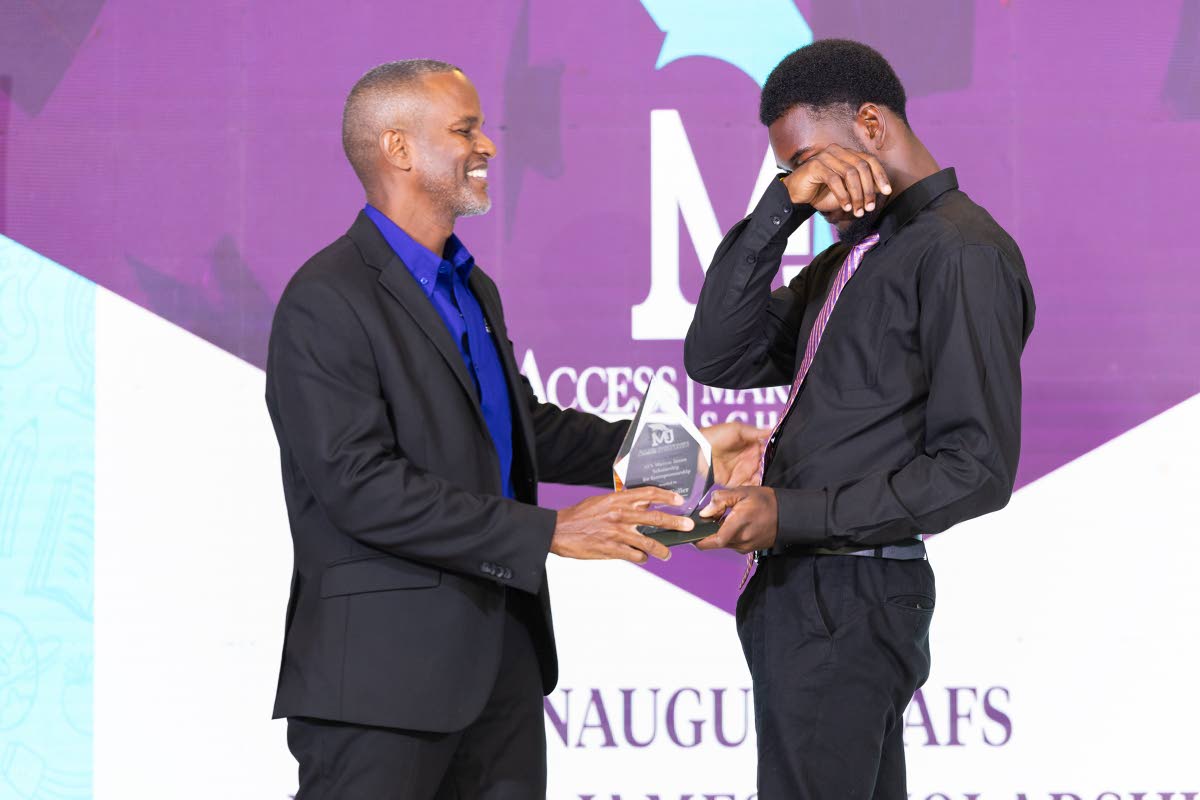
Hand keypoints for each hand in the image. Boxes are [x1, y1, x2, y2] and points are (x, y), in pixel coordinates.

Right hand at [552, 486, 691, 562]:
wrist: (558, 530)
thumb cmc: (580, 516)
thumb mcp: (602, 502)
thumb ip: (621, 503)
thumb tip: (643, 506)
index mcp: (618, 499)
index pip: (648, 493)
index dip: (666, 496)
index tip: (679, 500)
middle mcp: (620, 514)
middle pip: (655, 518)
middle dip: (675, 522)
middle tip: (688, 526)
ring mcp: (617, 533)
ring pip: (649, 543)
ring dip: (662, 550)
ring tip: (668, 554)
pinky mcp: (611, 549)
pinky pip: (635, 555)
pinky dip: (641, 558)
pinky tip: (642, 558)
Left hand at [694, 487, 778, 553]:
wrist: (788, 514)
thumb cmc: (766, 501)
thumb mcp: (742, 493)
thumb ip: (720, 500)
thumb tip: (704, 512)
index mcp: (738, 525)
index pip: (713, 540)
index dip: (699, 539)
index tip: (692, 532)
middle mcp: (741, 540)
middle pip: (716, 542)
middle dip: (708, 532)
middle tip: (709, 518)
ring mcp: (746, 546)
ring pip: (723, 543)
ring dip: (719, 533)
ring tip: (724, 518)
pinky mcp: (749, 548)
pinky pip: (732, 544)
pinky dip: (728, 535)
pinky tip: (733, 523)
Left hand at [701, 422, 770, 486]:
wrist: (698, 451)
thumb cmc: (715, 435)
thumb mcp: (737, 429)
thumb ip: (755, 432)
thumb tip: (772, 430)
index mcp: (750, 446)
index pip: (766, 453)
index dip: (772, 455)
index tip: (777, 457)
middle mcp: (748, 460)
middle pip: (764, 467)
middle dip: (769, 469)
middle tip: (772, 470)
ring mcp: (742, 472)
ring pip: (758, 478)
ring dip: (762, 479)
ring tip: (765, 478)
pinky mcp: (734, 482)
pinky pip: (747, 487)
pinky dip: (753, 489)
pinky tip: (757, 486)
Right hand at [780, 143, 891, 217]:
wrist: (796, 196)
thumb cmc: (821, 193)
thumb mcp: (846, 191)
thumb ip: (862, 187)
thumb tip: (882, 189)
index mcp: (847, 153)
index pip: (869, 160)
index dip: (880, 175)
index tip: (887, 191)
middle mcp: (837, 151)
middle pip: (862, 167)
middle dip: (869, 189)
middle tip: (869, 207)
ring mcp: (825, 156)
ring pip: (849, 173)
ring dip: (856, 195)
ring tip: (857, 211)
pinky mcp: (815, 165)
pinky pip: (834, 180)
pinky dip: (842, 195)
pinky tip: (845, 207)